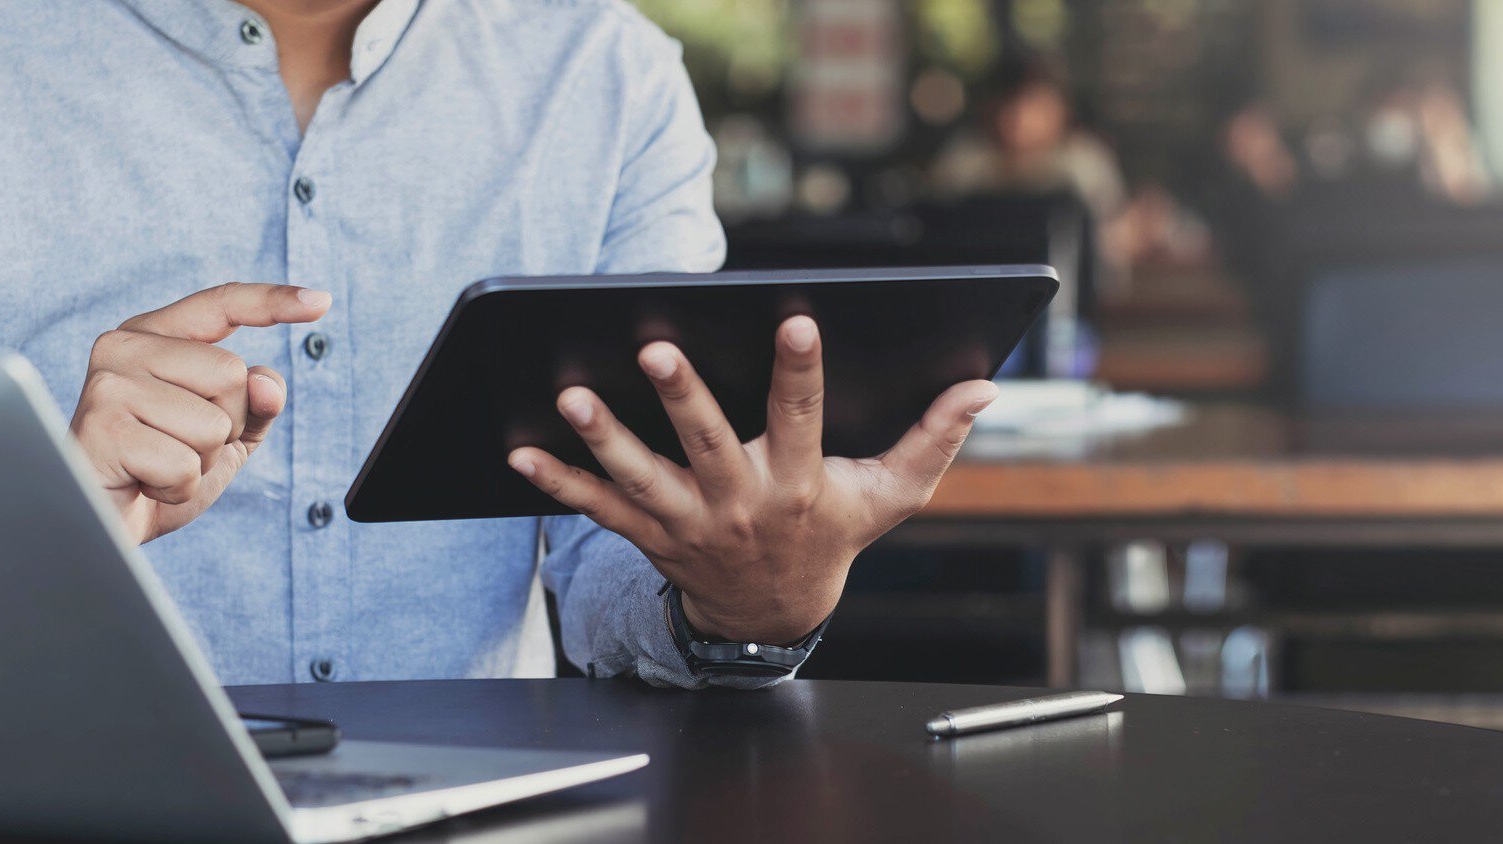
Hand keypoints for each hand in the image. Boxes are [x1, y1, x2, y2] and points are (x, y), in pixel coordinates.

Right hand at [71, 283, 330, 542]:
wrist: (96, 524)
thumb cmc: (156, 472)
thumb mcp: (224, 435)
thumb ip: (256, 403)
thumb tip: (266, 382)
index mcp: (153, 335)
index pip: (220, 304)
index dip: (272, 301)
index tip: (321, 302)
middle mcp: (124, 346)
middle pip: (232, 375)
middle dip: (224, 428)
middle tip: (176, 447)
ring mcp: (109, 384)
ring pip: (213, 425)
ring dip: (199, 462)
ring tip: (156, 465)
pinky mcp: (103, 428)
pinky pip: (185, 465)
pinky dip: (176, 488)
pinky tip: (142, 484)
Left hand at [507, 316, 996, 643]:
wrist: (774, 613)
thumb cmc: (833, 536)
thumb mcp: (890, 496)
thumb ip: (933, 439)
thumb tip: (983, 389)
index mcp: (800, 485)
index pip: (803, 417)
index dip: (800, 370)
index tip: (796, 319)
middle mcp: (741, 504)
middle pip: (709, 443)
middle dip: (682, 397)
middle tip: (656, 348)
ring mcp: (689, 523)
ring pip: (643, 477)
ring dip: (605, 438)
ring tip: (571, 394)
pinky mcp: (650, 536)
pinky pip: (599, 509)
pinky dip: (559, 482)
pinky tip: (519, 452)